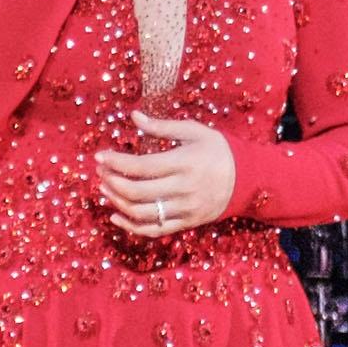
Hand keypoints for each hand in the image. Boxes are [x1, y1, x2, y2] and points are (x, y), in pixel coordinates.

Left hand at [96, 112, 236, 238]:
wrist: (247, 179)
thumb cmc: (218, 150)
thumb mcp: (195, 131)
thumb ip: (163, 126)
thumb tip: (134, 117)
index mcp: (185, 163)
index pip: (141, 167)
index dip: (116, 163)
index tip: (100, 156)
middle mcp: (184, 189)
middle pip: (137, 192)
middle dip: (112, 182)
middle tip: (100, 172)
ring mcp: (185, 209)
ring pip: (142, 213)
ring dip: (117, 203)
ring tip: (104, 189)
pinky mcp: (186, 223)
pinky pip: (154, 230)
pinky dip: (131, 227)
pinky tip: (116, 217)